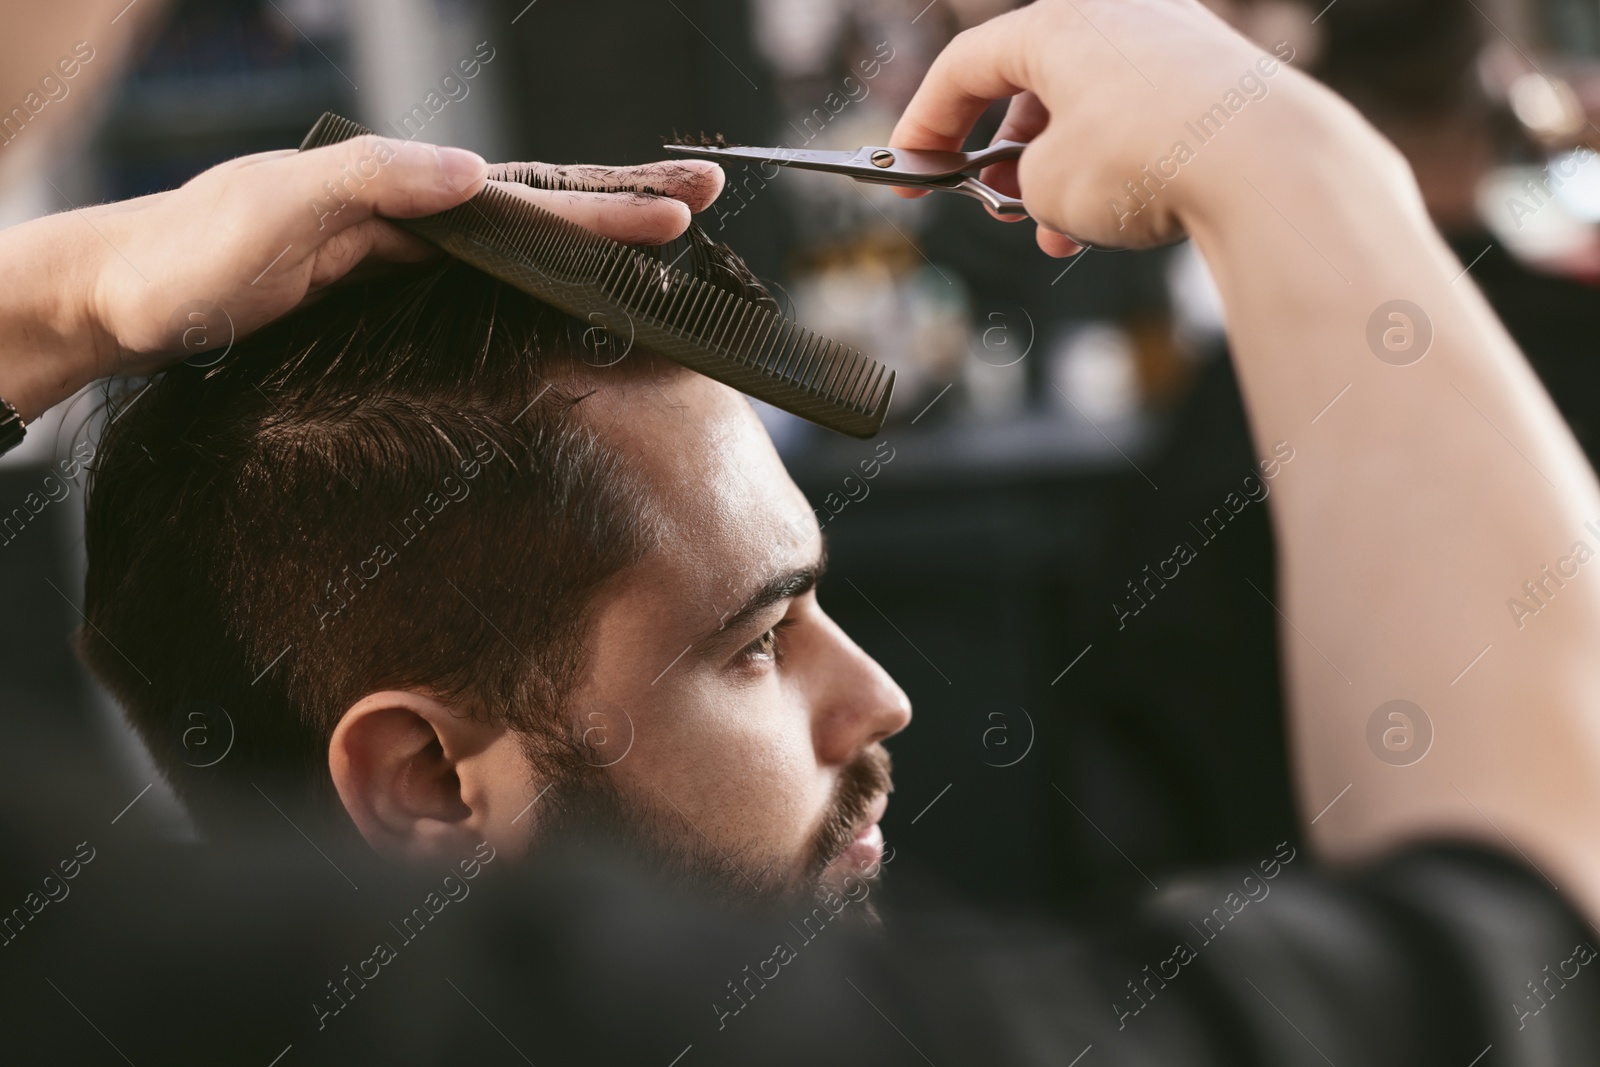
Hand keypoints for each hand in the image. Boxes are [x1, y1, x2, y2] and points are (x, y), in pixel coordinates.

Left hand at [0, 137, 723, 419]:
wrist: (120, 299)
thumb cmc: (183, 258)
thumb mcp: (269, 211)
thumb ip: (368, 183)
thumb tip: (473, 171)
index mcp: (395, 184)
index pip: (521, 191)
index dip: (601, 201)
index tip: (675, 207)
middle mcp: (406, 206)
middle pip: (535, 201)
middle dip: (619, 201)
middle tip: (698, 200)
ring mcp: (396, 245)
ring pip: (516, 236)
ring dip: (589, 235)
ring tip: (657, 235)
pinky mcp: (380, 283)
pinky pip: (481, 272)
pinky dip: (536, 272)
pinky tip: (563, 286)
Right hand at [888, 0, 1334, 253]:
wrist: (1270, 165)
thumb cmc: (1152, 157)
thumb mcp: (1046, 185)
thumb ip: (1023, 179)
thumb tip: (1048, 182)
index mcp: (1058, 21)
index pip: (964, 67)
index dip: (923, 125)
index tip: (908, 167)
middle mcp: (1118, 13)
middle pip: (1032, 83)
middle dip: (1004, 154)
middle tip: (991, 204)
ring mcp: (1174, 40)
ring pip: (1090, 107)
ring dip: (1061, 173)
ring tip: (1054, 230)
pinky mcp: (1215, 77)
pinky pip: (1141, 119)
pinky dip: (1115, 166)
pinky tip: (1111, 221)